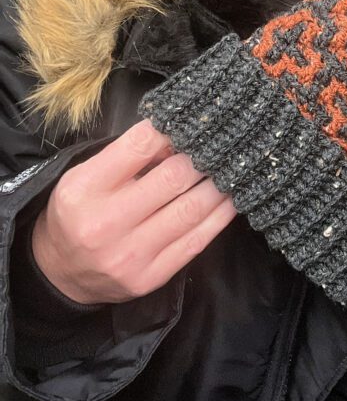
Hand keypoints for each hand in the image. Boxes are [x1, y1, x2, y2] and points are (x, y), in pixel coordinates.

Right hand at [32, 119, 236, 303]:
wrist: (60, 272)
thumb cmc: (80, 210)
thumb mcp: (88, 173)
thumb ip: (129, 154)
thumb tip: (180, 136)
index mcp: (86, 188)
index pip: (140, 146)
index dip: (172, 130)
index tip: (190, 122)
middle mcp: (106, 223)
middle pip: (173, 178)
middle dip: (202, 157)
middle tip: (220, 145)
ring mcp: (130, 254)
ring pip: (191, 209)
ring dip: (218, 185)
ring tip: (233, 168)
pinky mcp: (151, 277)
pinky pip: (196, 241)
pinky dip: (220, 216)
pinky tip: (230, 199)